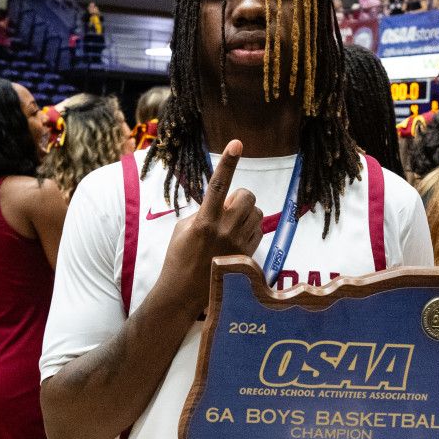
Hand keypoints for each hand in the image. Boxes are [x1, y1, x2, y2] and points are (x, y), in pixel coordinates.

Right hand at [156, 140, 262, 317]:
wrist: (184, 294)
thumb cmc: (179, 258)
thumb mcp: (183, 230)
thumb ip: (204, 212)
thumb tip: (223, 203)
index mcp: (204, 221)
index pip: (218, 185)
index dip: (228, 162)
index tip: (237, 144)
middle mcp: (224, 231)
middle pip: (247, 196)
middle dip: (240, 197)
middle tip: (228, 208)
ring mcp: (239, 245)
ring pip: (256, 214)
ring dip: (245, 214)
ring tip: (230, 227)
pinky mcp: (248, 257)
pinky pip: (259, 232)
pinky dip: (249, 230)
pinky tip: (235, 241)